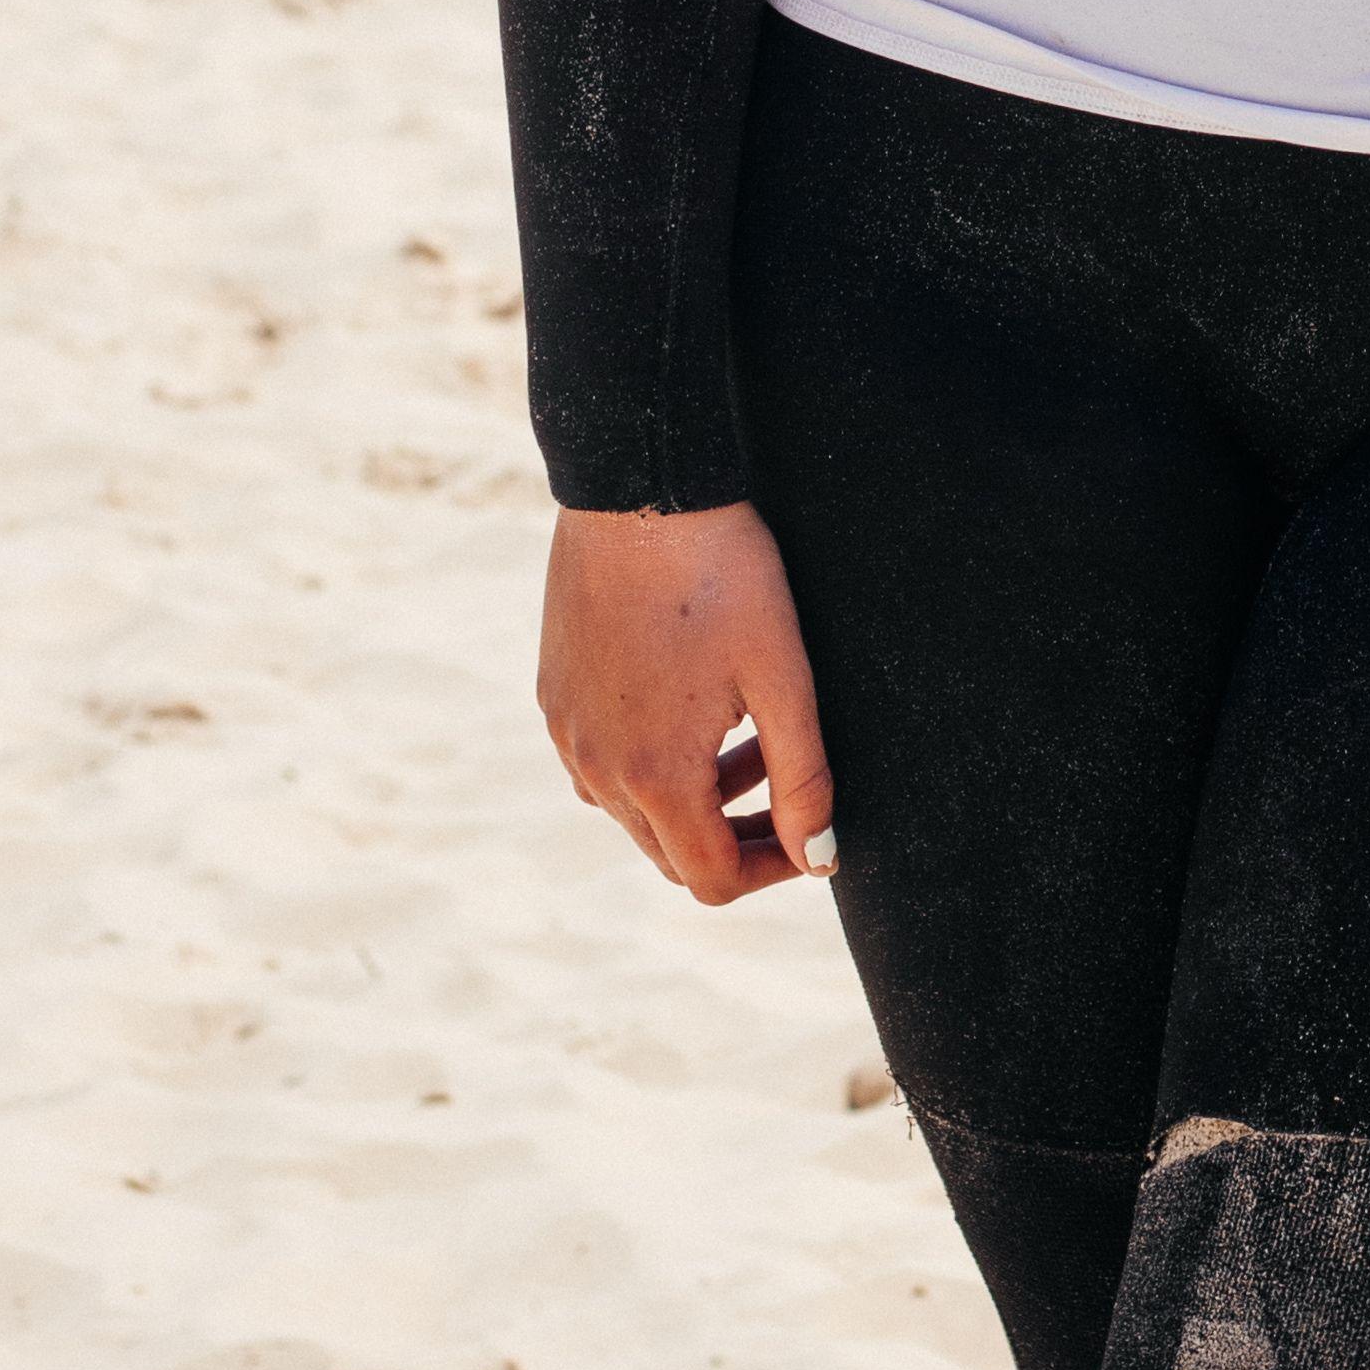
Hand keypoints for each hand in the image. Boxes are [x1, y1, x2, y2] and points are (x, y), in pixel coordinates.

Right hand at [538, 498, 836, 905]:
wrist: (641, 489)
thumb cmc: (721, 576)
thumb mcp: (782, 676)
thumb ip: (803, 776)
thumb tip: (817, 857)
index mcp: (653, 775)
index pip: (709, 879)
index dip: (772, 870)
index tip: (812, 839)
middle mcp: (595, 768)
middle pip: (670, 853)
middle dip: (738, 838)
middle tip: (791, 795)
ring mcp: (565, 732)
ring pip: (635, 810)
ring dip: (698, 798)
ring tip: (754, 740)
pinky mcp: (552, 694)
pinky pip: (603, 762)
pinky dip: (655, 759)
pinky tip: (696, 703)